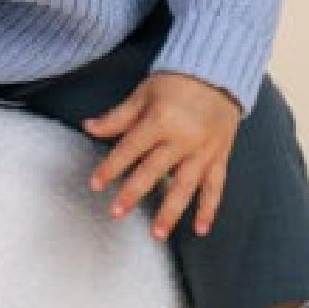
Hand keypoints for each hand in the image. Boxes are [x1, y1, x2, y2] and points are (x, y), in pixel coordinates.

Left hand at [81, 70, 241, 241]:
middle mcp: (182, 139)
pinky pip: (216, 187)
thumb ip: (118, 116)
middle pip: (154, 171)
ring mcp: (203, 150)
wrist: (218, 73)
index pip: (129, 148)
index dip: (111, 167)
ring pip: (185, 186)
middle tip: (115, 214)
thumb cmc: (176, 81)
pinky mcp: (220, 156)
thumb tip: (88, 127)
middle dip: (133, 193)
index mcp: (160, 120)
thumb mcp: (144, 93)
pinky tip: (201, 229)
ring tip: (157, 234)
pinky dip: (209, 209)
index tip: (95, 185)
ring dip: (171, 212)